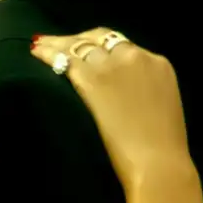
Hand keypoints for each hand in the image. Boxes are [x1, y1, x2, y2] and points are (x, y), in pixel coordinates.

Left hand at [31, 28, 192, 187]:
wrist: (159, 164)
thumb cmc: (165, 148)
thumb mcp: (163, 107)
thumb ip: (145, 91)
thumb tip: (127, 93)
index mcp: (159, 64)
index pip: (125, 46)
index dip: (103, 47)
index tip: (90, 52)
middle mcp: (138, 57)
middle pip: (101, 38)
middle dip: (80, 40)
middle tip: (62, 45)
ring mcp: (114, 66)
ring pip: (80, 45)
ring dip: (59, 44)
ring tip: (41, 45)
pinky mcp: (93, 79)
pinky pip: (65, 59)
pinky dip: (48, 54)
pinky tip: (37, 53)